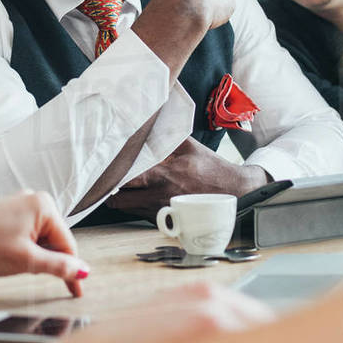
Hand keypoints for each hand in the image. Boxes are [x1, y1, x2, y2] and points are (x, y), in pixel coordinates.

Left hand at [0, 191, 89, 297]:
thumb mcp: (26, 262)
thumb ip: (59, 266)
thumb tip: (81, 270)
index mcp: (43, 205)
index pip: (67, 243)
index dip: (72, 270)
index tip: (76, 290)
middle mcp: (34, 199)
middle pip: (55, 240)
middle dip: (49, 261)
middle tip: (33, 275)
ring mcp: (20, 205)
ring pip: (41, 239)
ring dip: (35, 256)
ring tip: (14, 264)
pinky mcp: (9, 213)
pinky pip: (28, 235)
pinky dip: (25, 250)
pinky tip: (9, 257)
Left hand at [105, 138, 269, 219]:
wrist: (234, 193)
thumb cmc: (211, 168)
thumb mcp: (190, 146)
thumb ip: (166, 136)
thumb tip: (149, 121)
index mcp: (164, 175)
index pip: (127, 179)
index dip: (112, 174)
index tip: (107, 167)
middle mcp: (159, 196)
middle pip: (118, 200)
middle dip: (111, 190)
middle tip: (110, 178)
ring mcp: (161, 211)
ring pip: (126, 209)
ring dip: (122, 198)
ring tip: (123, 186)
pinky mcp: (165, 221)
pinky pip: (139, 215)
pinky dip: (135, 206)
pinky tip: (139, 195)